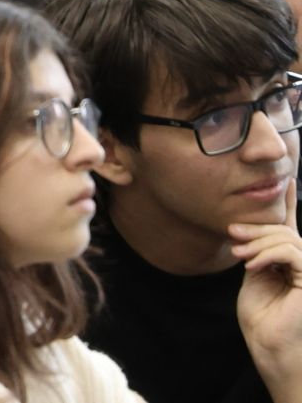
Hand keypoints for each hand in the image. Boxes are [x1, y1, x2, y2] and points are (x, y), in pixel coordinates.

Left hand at [235, 181, 301, 392]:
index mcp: (291, 261)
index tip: (285, 178)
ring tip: (241, 257)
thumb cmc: (261, 318)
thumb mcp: (254, 275)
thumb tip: (247, 229)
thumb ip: (257, 251)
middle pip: (282, 228)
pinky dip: (268, 254)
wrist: (270, 347)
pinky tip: (253, 266)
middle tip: (233, 235)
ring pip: (287, 237)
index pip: (290, 226)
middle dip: (255, 228)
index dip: (289, 201)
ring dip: (258, 242)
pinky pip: (292, 251)